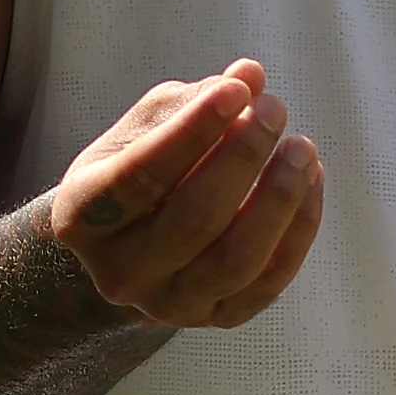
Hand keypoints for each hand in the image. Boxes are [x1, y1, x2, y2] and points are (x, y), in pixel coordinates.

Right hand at [38, 61, 326, 328]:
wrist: (129, 248)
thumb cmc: (136, 171)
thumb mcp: (142, 130)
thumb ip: (190, 101)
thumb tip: (250, 75)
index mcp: (83, 217)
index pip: (141, 174)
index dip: (194, 129)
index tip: (236, 89)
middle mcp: (120, 272)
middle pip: (193, 219)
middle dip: (243, 157)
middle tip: (275, 108)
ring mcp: (169, 304)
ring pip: (236, 260)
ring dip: (279, 198)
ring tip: (302, 148)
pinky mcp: (217, 319)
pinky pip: (269, 282)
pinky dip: (299, 229)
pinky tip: (311, 181)